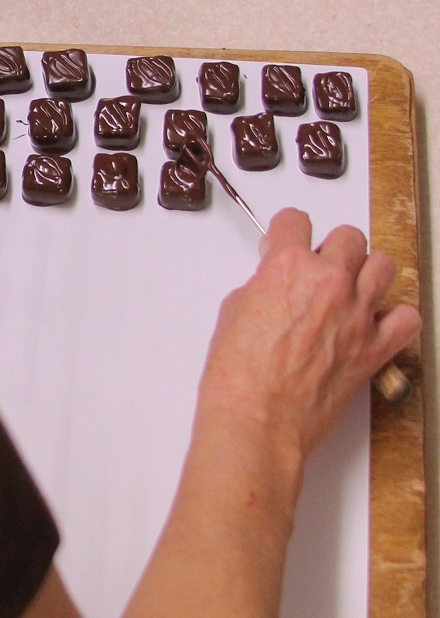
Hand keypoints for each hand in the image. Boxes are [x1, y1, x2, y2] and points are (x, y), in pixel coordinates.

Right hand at [197, 208, 420, 457]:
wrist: (259, 419)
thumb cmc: (239, 373)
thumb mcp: (234, 310)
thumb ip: (263, 285)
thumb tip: (276, 286)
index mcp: (288, 267)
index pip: (295, 221)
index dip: (286, 230)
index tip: (284, 240)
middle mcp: (329, 283)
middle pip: (348, 237)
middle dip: (330, 246)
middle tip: (316, 265)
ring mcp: (357, 315)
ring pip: (383, 266)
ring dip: (365, 271)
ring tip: (349, 285)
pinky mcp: (375, 349)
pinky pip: (406, 318)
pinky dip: (395, 316)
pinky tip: (374, 321)